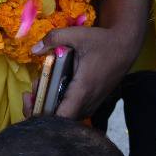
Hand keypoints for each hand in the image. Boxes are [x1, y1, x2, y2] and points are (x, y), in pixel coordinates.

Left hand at [32, 0, 148, 119]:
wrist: (126, 45)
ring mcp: (93, 103)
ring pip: (68, 117)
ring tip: (39, 89)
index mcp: (83, 89)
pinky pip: (74, 111)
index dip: (44, 116)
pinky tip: (52, 89)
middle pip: (61, 121)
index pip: (63, 116)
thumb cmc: (102, 41)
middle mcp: (89, 101)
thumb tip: (34, 50)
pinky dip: (60, 105)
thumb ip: (54, 39)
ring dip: (50, 107)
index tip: (32, 101)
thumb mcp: (77, 34)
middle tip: (30, 94)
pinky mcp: (94, 101)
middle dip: (41, 110)